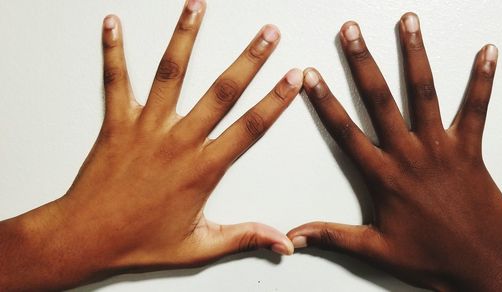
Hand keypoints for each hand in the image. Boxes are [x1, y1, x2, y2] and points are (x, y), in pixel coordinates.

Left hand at [0, 0, 300, 289]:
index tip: (292, 77)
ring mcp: (146, 127)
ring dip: (187, 37)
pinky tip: (114, 25)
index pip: (249, 128)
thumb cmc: (139, 240)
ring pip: (171, 73)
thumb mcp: (199, 246)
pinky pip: (115, 80)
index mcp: (202, 169)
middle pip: (221, 92)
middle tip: (267, 33)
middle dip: (249, 58)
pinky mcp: (117, 122)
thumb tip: (282, 244)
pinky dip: (114, 50)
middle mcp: (178, 141)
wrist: (86, 237)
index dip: (276, 101)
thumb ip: (244, 237)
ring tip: (197, 7)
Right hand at [288, 13, 501, 290]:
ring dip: (415, 55)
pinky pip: (476, 109)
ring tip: (407, 23)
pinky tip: (486, 52)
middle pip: (380, 100)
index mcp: (383, 177)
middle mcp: (409, 156)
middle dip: (363, 62)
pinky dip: (482, 79)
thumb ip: (332, 236)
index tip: (311, 76)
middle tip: (351, 31)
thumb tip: (294, 237)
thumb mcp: (374, 250)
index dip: (325, 102)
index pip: (345, 132)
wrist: (479, 265)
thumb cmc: (429, 257)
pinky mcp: (470, 150)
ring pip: (424, 94)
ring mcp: (441, 149)